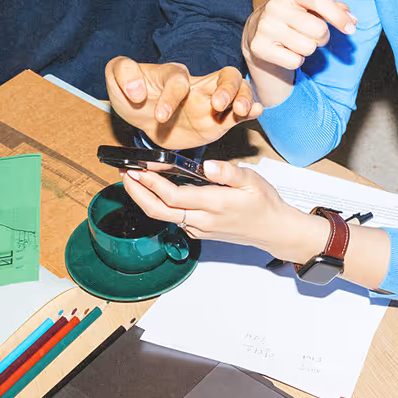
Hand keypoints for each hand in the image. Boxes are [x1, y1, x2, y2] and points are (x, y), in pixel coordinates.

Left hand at [105, 58, 262, 150]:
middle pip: (224, 74)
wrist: (143, 119)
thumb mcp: (117, 81)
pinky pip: (239, 114)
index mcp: (172, 76)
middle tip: (216, 104)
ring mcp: (210, 103)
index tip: (159, 115)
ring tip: (241, 111)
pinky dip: (250, 111)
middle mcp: (196, 86)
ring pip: (238, 91)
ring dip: (242, 98)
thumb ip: (121, 73)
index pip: (178, 79)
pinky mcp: (217, 122)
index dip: (170, 96)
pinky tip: (254, 112)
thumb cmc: (133, 96)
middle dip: (226, 88)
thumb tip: (136, 91)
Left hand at [120, 160, 328, 264]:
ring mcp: (199, 229)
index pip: (173, 196)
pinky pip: (173, 219)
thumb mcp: (252, 180)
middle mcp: (202, 221)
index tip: (138, 169)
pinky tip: (155, 191)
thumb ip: (228, 172)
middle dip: (137, 194)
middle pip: (159, 211)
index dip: (151, 183)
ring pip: (163, 217)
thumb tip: (206, 166)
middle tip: (125, 175)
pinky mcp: (199, 232)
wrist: (273, 230)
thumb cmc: (263, 203)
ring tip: (134, 181)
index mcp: (214, 205)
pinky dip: (159, 205)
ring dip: (145, 199)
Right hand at [241, 0, 357, 106]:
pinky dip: (296, 60)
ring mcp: (265, 27)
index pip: (320, 1)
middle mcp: (275, 6)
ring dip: (308, 48)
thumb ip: (333, 9)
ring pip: (308, 48)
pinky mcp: (259, 47)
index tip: (351, 29)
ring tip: (298, 41)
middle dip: (322, 37)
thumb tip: (352, 21)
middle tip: (313, 35)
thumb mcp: (310, 6)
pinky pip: (294, 61)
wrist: (255, 31)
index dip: (338, 17)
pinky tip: (287, 50)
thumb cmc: (291, 16)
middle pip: (318, 30)